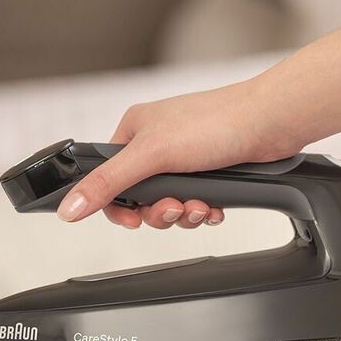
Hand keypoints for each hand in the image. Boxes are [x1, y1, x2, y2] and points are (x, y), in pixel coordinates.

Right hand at [55, 0, 340, 228]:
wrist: (271, 123)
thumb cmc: (218, 122)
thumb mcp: (152, 155)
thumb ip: (108, 183)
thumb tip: (70, 206)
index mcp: (134, 130)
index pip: (108, 179)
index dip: (120, 206)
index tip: (135, 219)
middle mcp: (157, 143)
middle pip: (141, 198)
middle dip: (160, 212)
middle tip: (175, 209)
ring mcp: (184, 158)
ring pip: (169, 204)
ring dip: (183, 214)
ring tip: (199, 206)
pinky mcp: (209, 172)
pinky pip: (194, 204)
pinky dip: (202, 211)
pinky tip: (213, 206)